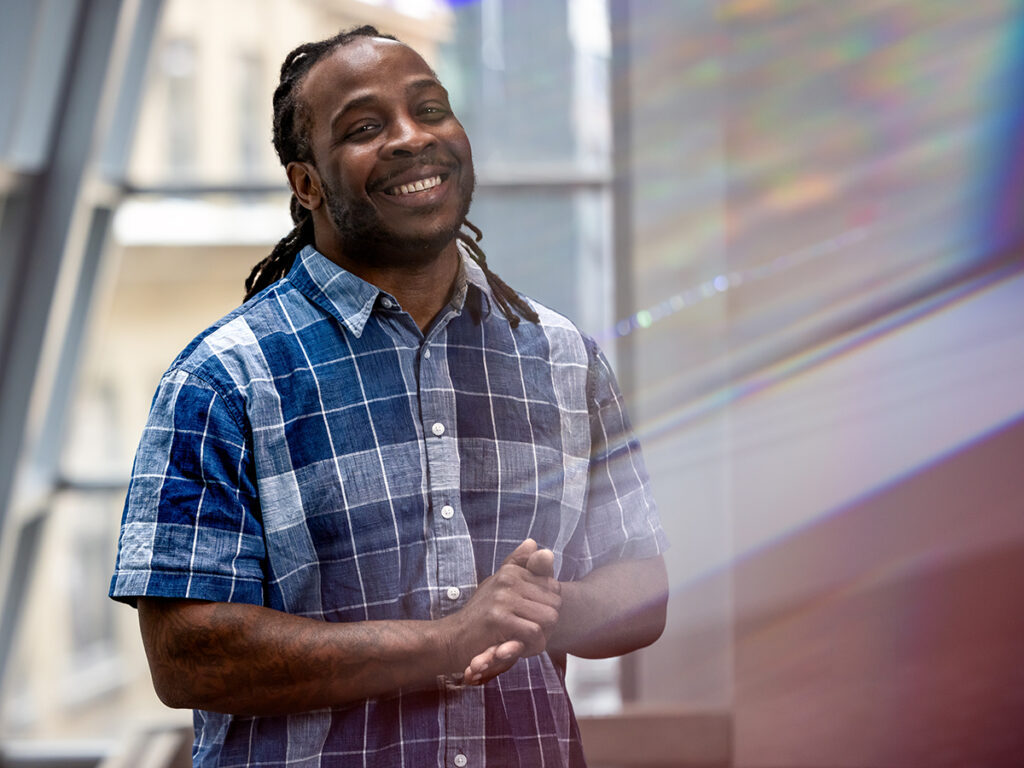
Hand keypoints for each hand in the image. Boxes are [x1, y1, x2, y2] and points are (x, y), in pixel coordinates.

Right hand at [462, 543, 557, 684]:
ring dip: (542, 637)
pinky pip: (535, 633)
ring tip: (523, 640)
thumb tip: (533, 542)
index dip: (547, 608)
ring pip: (549, 618)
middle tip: (528, 633)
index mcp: (511, 571)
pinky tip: (518, 647)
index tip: (529, 618)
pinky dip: (532, 647)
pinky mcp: (498, 619)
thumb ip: (518, 565)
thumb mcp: (499, 587)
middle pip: (555, 604)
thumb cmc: (481, 615)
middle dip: (547, 625)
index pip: (554, 587)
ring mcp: (502, 598)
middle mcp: (507, 579)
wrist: (453, 638)